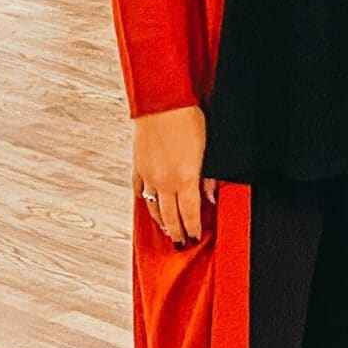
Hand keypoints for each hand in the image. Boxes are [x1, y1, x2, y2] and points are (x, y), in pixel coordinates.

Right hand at [131, 105, 213, 247]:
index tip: (196, 238)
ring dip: (161, 221)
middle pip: (170, 216)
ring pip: (153, 207)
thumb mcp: (209, 150)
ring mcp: (148, 175)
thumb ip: (209, 177)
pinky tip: (148, 206)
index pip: (190, 214)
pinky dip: (145, 202)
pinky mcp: (138, 166)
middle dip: (177, 232)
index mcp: (185, 179)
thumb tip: (210, 198)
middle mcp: (164, 181)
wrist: (162, 104)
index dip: (193, 228)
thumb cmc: (190, 122)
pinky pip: (139, 190)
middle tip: (181, 243)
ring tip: (167, 231)